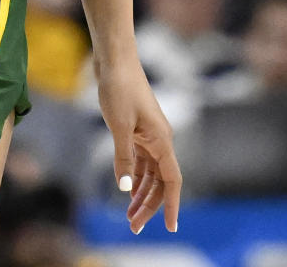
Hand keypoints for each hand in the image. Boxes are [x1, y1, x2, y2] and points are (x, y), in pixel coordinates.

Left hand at [97, 59, 181, 234]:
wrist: (114, 59)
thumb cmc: (119, 88)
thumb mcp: (118, 125)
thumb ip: (123, 157)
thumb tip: (124, 187)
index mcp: (162, 140)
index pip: (172, 181)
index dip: (170, 205)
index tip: (169, 228)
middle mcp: (160, 139)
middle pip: (160, 181)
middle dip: (148, 204)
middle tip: (133, 225)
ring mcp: (149, 133)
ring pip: (149, 172)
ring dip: (140, 192)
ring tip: (128, 213)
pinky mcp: (137, 127)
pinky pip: (140, 159)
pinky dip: (134, 174)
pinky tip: (127, 187)